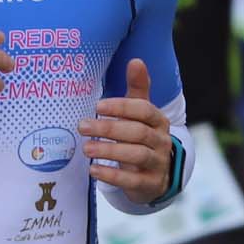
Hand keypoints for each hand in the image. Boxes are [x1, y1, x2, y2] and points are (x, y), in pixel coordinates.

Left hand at [81, 59, 173, 199]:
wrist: (156, 175)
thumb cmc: (142, 138)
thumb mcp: (141, 115)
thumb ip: (138, 89)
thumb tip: (136, 60)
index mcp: (158, 121)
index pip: (144, 110)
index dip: (122, 107)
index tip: (98, 107)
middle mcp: (161, 141)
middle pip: (137, 132)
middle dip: (109, 128)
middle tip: (82, 126)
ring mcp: (157, 163)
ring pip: (136, 154)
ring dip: (109, 151)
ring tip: (86, 148)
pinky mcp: (150, 184)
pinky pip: (132, 180)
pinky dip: (112, 175)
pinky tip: (94, 170)